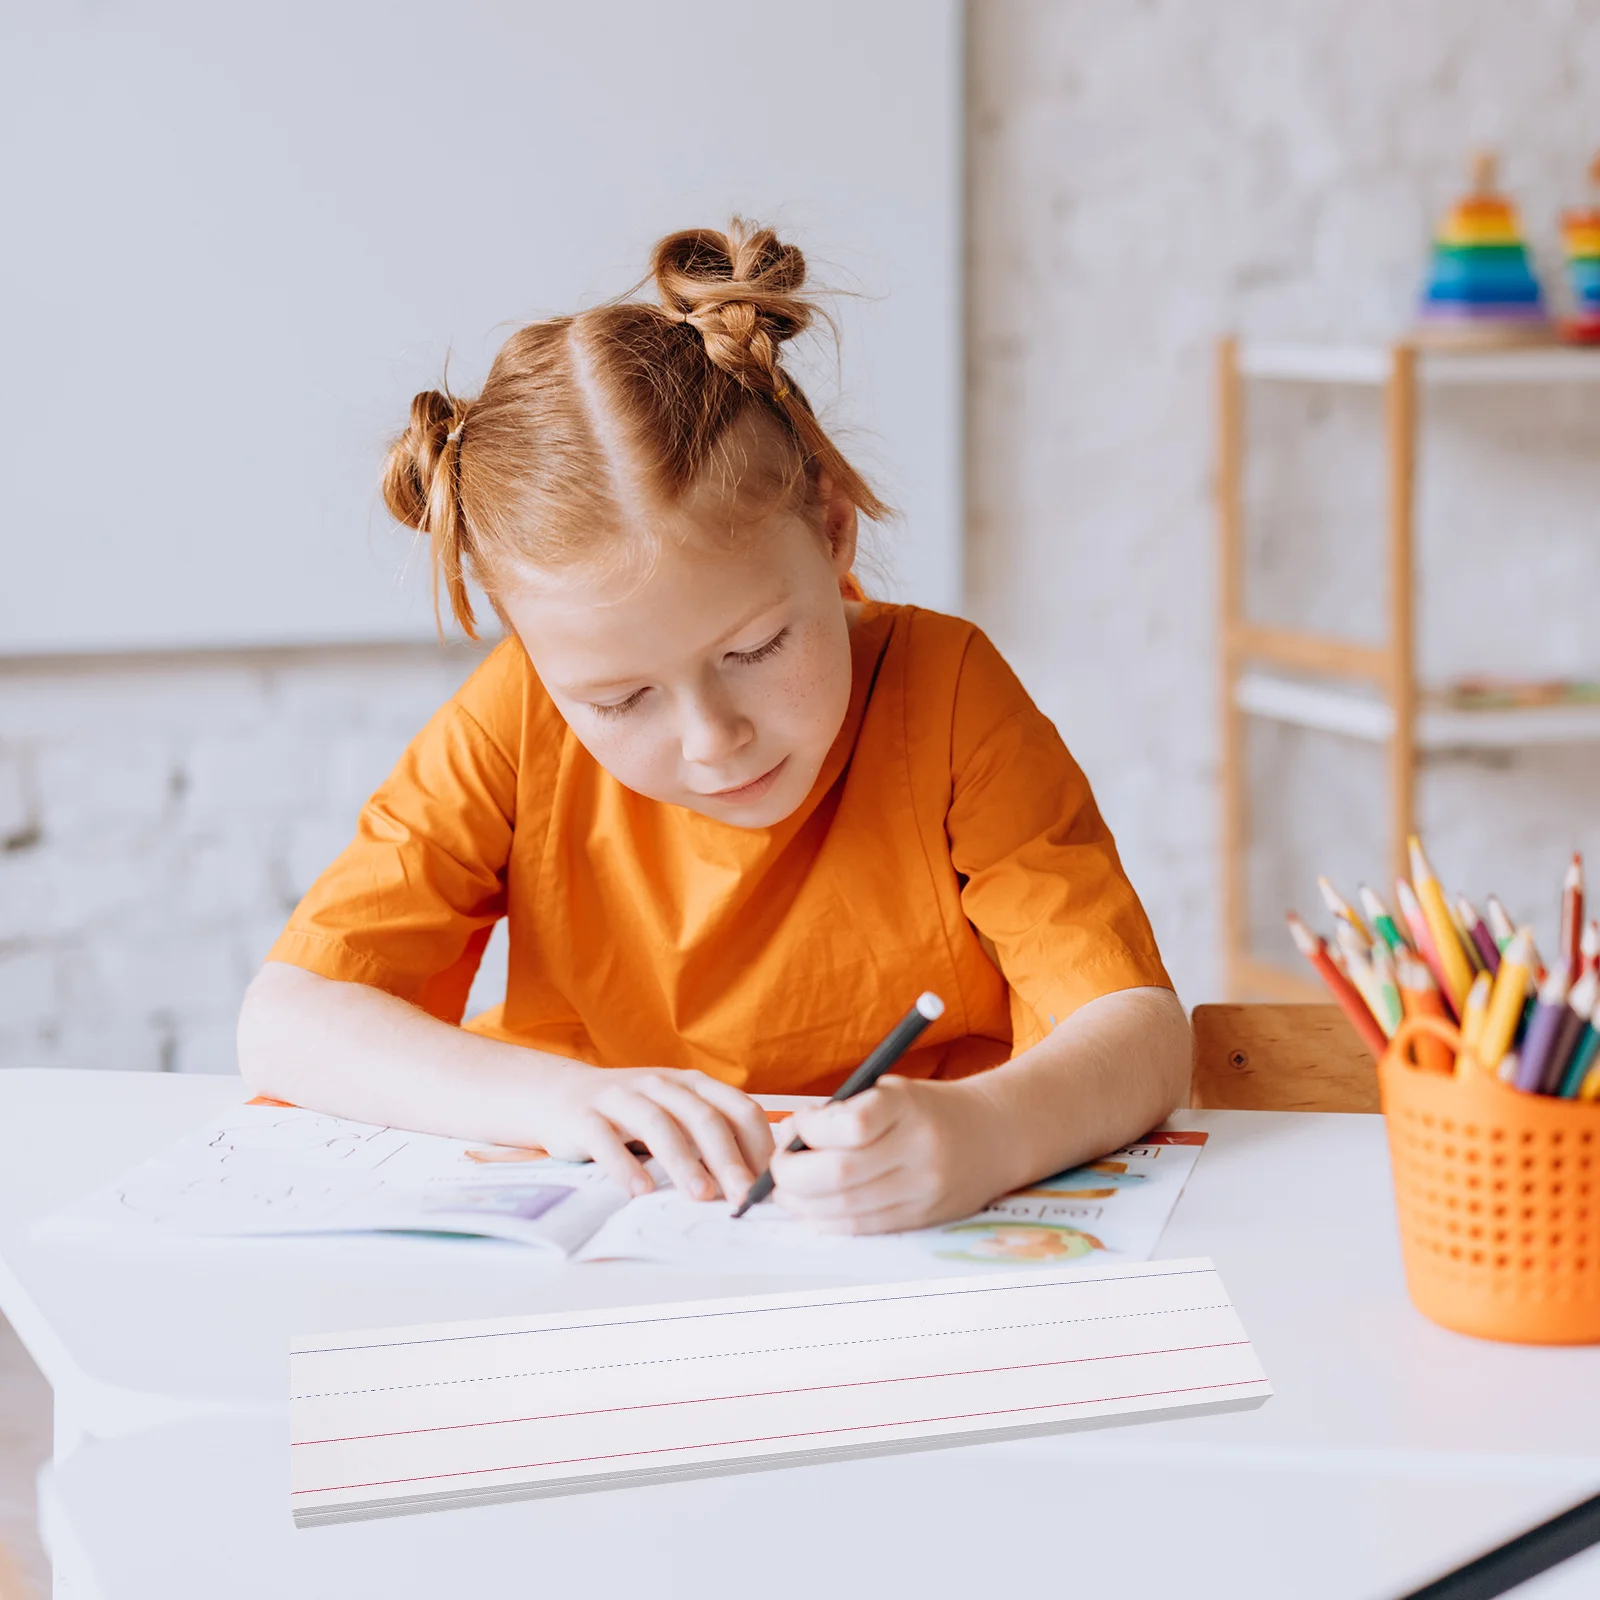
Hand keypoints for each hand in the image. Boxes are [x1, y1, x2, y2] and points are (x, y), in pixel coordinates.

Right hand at [536, 1066, 773, 1202]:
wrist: (558, 1095)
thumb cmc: (629, 1114)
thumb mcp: (675, 1114)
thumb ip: (710, 1137)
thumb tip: (755, 1180)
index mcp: (691, 1084)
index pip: (738, 1108)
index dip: (758, 1145)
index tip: (769, 1184)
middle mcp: (660, 1084)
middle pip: (703, 1117)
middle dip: (728, 1159)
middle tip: (743, 1196)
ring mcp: (621, 1097)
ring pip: (658, 1124)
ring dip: (683, 1162)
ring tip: (700, 1195)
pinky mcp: (585, 1116)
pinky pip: (606, 1140)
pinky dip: (625, 1166)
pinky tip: (640, 1191)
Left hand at [768, 1077, 1006, 1233]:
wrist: (994, 1136)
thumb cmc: (928, 1110)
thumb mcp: (890, 1091)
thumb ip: (842, 1112)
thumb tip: (788, 1137)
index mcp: (908, 1107)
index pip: (850, 1124)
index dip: (809, 1129)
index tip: (798, 1126)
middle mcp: (919, 1150)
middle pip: (839, 1174)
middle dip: (793, 1175)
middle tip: (779, 1167)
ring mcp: (923, 1189)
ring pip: (846, 1208)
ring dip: (804, 1204)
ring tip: (788, 1192)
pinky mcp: (922, 1219)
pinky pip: (863, 1227)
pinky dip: (827, 1221)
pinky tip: (812, 1210)